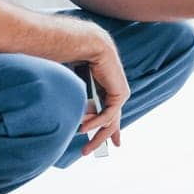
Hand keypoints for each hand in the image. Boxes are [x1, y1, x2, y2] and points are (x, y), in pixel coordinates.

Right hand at [79, 33, 129, 154]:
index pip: (108, 110)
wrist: (85, 42)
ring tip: (86, 149)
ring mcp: (118, 90)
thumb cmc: (73, 56)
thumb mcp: (74, 83)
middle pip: (111, 119)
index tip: (114, 143)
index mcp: (104, 85)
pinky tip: (84, 127)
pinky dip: (96, 122)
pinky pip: (108, 114)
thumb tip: (79, 118)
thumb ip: (79, 100)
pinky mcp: (120, 92)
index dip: (108, 127)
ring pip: (111, 120)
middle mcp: (113, 88)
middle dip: (103, 137)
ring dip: (97, 136)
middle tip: (90, 151)